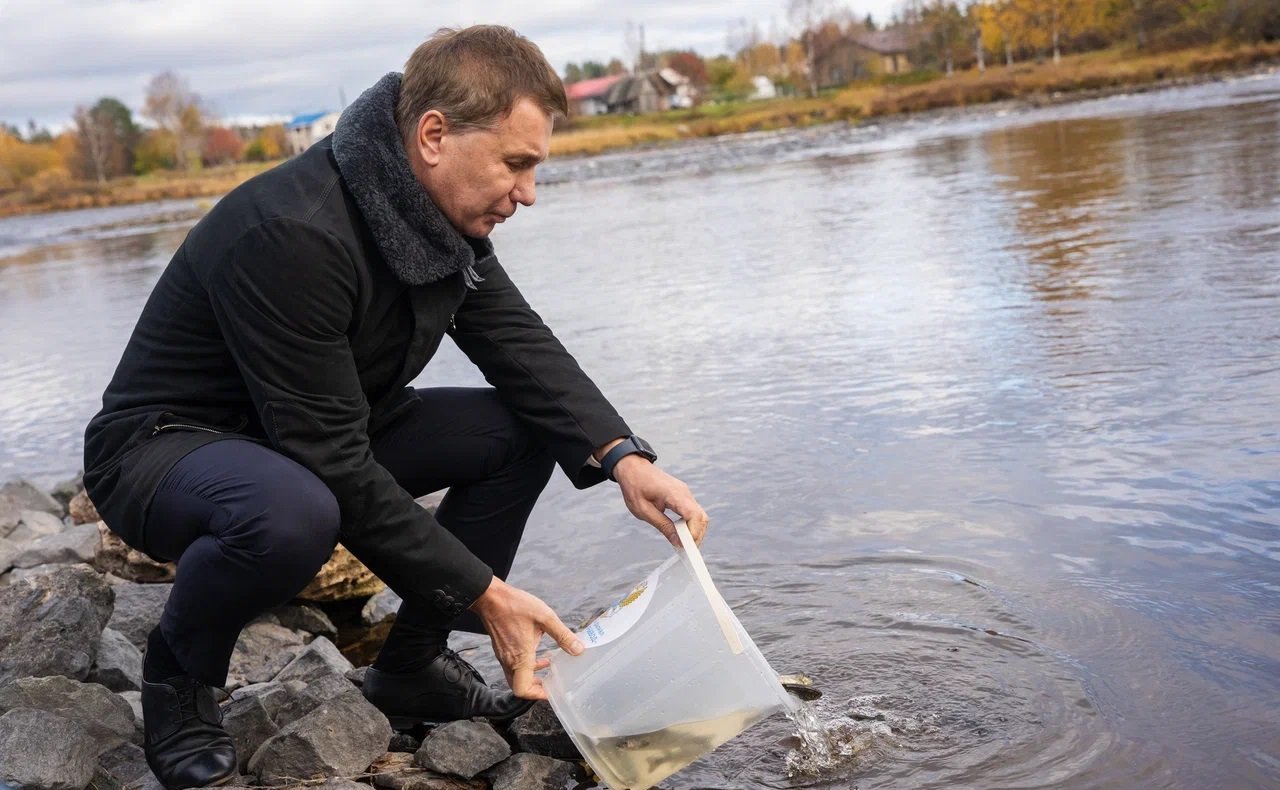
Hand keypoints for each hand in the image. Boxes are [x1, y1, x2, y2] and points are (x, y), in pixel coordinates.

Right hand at [469, 576, 582, 699]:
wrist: (490, 597)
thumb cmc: (515, 606)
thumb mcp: (545, 617)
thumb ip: (562, 635)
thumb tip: (578, 650)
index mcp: (520, 657)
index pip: (523, 690)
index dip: (538, 695)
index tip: (552, 692)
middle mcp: (509, 661)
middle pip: (520, 687)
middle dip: (537, 688)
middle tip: (552, 684)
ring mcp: (504, 656)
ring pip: (517, 677)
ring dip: (533, 676)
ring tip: (550, 670)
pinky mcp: (502, 649)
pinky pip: (513, 666)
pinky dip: (526, 666)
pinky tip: (538, 653)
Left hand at [613, 455, 709, 546]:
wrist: (633, 467)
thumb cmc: (635, 487)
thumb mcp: (643, 510)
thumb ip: (663, 526)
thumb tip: (678, 542)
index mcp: (673, 494)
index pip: (693, 515)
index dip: (693, 533)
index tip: (684, 547)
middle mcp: (684, 492)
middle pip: (701, 517)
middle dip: (696, 536)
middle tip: (685, 550)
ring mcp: (685, 493)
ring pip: (700, 515)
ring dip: (695, 531)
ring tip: (682, 543)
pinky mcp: (683, 496)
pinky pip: (693, 512)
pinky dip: (691, 524)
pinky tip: (681, 533)